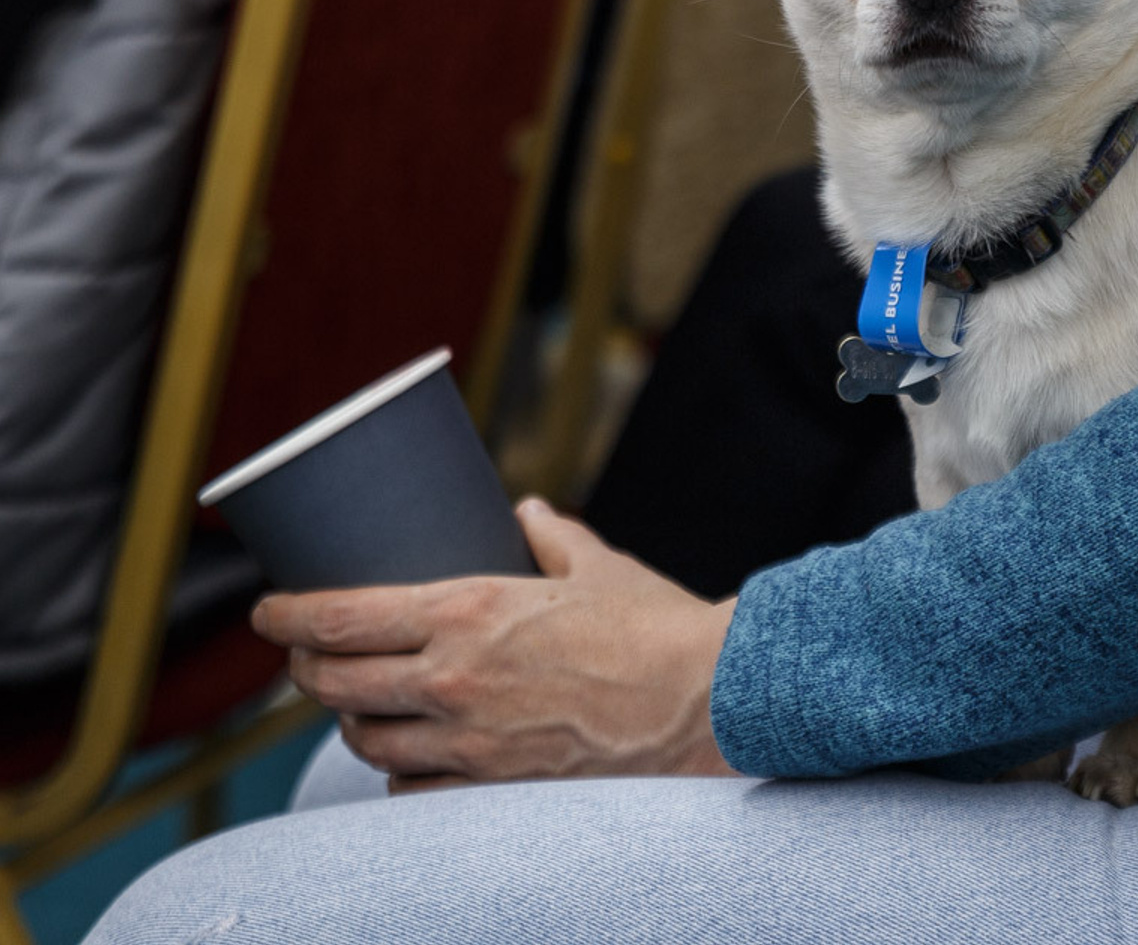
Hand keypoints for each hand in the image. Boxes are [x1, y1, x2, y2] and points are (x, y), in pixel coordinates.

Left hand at [253, 499, 737, 791]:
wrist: (703, 701)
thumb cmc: (654, 627)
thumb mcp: (595, 564)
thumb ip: (551, 535)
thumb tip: (525, 511)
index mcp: (469, 611)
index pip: (343, 618)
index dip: (289, 616)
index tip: (268, 609)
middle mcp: (453, 679)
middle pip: (334, 684)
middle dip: (303, 669)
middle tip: (299, 655)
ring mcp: (468, 744)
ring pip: (367, 740)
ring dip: (350, 719)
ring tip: (354, 701)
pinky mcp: (492, 790)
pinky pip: (412, 791)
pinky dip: (398, 772)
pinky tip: (409, 756)